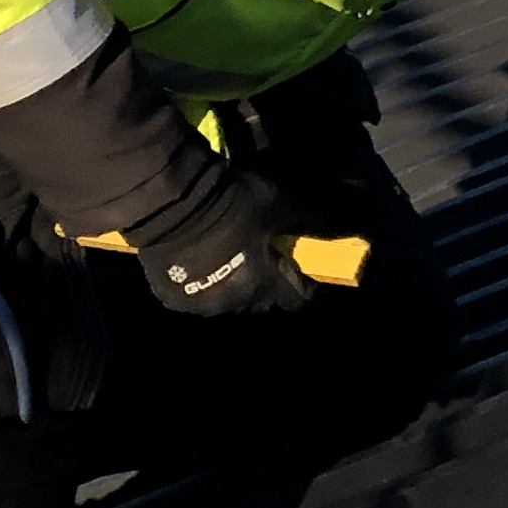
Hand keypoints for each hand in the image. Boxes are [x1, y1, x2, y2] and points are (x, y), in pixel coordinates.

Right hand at [127, 165, 314, 320]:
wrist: (171, 204)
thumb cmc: (233, 206)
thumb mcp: (280, 206)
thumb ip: (308, 219)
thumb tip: (337, 222)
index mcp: (262, 286)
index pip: (297, 299)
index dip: (306, 285)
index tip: (308, 273)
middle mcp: (231, 303)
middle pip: (260, 300)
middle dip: (267, 284)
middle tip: (267, 259)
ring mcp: (198, 303)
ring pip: (226, 299)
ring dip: (233, 284)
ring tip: (232, 259)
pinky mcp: (170, 296)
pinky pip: (195, 293)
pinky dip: (203, 281)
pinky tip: (202, 262)